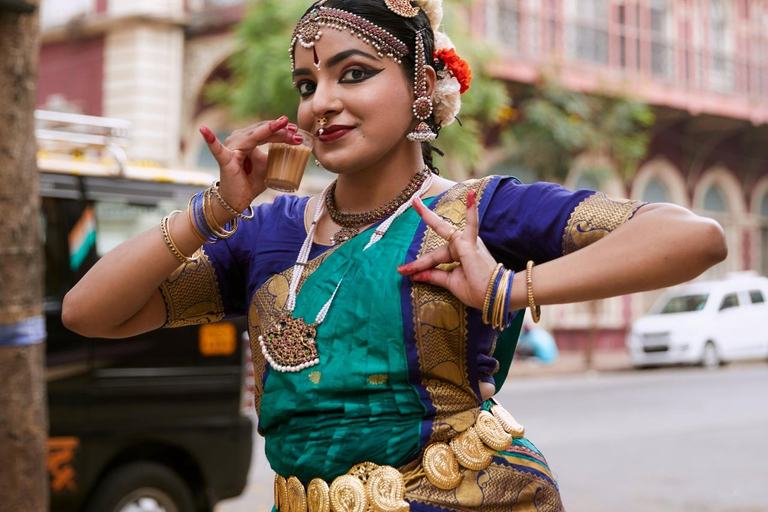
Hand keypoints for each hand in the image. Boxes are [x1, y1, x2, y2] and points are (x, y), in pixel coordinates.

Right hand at [199, 116, 302, 211]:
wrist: (238, 200)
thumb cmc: (251, 182)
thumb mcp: (268, 166)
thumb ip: (276, 155)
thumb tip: (293, 147)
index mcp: (248, 140)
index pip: (266, 131)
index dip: (281, 130)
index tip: (297, 131)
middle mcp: (238, 140)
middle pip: (262, 131)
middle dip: (280, 130)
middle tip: (296, 130)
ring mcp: (231, 148)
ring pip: (253, 135)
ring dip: (270, 130)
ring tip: (284, 126)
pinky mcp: (225, 159)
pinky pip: (218, 149)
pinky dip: (211, 140)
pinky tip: (204, 130)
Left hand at [397, 190, 498, 308]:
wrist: (494, 296)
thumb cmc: (478, 290)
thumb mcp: (451, 282)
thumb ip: (434, 276)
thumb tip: (415, 275)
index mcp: (458, 254)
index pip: (433, 257)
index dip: (418, 265)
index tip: (401, 270)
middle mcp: (462, 245)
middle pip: (437, 235)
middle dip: (425, 221)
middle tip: (414, 203)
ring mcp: (467, 242)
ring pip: (442, 230)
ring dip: (428, 217)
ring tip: (417, 202)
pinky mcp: (471, 243)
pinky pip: (471, 224)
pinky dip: (471, 211)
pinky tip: (471, 196)